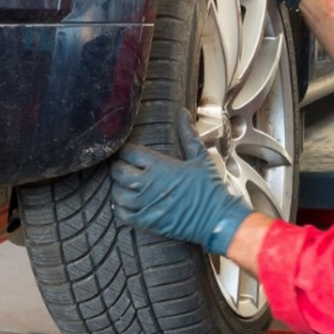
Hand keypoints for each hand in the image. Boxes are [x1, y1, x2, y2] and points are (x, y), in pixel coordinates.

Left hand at [110, 113, 253, 254]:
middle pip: (118, 171)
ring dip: (118, 187)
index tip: (128, 151)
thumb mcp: (200, 157)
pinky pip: (122, 213)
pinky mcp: (146, 221)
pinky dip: (120, 207)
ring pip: (117, 192)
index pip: (129, 152)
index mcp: (159, 165)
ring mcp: (145, 204)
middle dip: (118, 167)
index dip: (126, 150)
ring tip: (125, 185)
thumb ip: (187, 134)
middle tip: (124, 166)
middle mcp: (147, 184)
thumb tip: (183, 112)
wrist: (216, 218)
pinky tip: (127, 203)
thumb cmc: (209, 188)